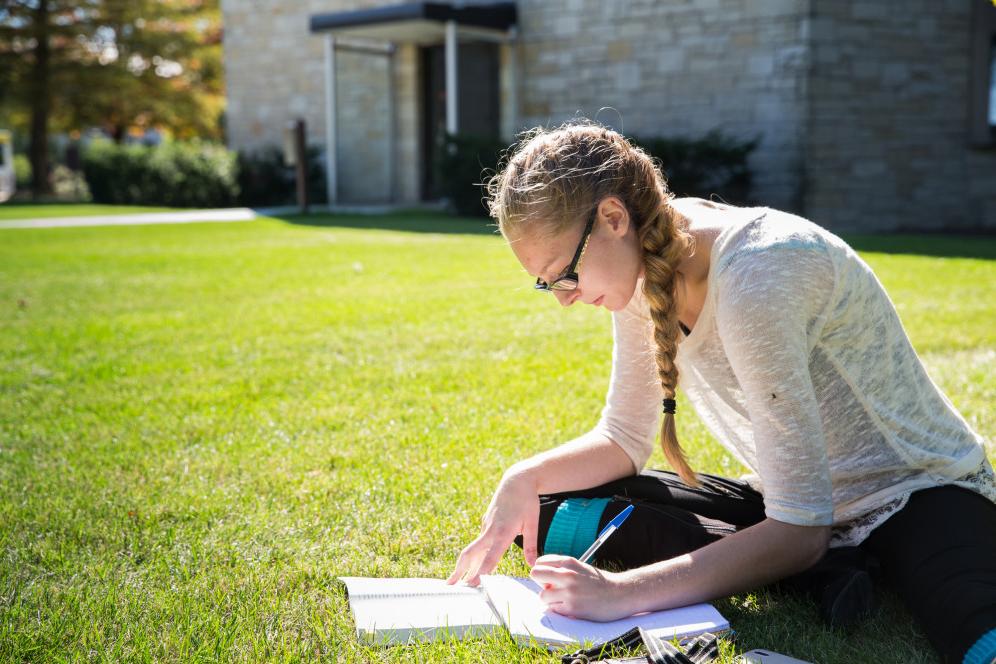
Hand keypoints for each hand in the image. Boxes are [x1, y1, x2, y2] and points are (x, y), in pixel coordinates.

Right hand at [446, 468, 540, 586]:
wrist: (516, 481)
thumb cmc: (526, 501)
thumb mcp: (533, 523)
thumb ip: (531, 545)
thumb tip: (532, 565)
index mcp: (503, 532)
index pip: (491, 556)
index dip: (482, 570)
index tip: (474, 584)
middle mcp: (490, 530)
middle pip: (470, 553)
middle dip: (460, 569)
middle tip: (450, 585)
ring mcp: (485, 526)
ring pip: (472, 549)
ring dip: (464, 566)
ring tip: (456, 580)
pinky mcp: (485, 523)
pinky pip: (478, 543)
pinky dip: (473, 556)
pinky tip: (472, 566)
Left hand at [528, 555, 633, 620]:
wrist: (620, 593)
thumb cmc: (600, 582)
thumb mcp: (580, 567)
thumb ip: (562, 569)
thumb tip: (542, 576)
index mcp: (568, 562)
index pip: (540, 562)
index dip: (543, 572)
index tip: (550, 578)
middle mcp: (567, 574)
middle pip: (535, 574)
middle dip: (541, 583)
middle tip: (552, 588)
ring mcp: (569, 591)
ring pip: (542, 596)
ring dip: (551, 599)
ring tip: (565, 599)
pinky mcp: (572, 608)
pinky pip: (553, 609)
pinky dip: (560, 609)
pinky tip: (572, 606)